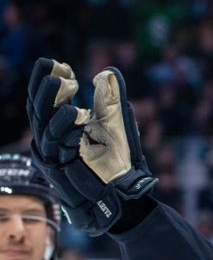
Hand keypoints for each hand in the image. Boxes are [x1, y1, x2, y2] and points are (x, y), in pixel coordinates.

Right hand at [26, 58, 156, 234]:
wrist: (126, 197)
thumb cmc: (118, 163)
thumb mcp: (117, 127)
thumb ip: (112, 101)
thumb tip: (108, 71)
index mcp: (61, 129)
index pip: (47, 102)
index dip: (47, 81)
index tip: (56, 62)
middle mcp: (52, 142)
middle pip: (39, 111)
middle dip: (44, 88)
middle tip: (54, 67)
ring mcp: (55, 158)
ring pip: (44, 127)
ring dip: (54, 104)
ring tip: (68, 84)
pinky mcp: (62, 172)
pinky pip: (58, 147)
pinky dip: (66, 129)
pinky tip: (78, 114)